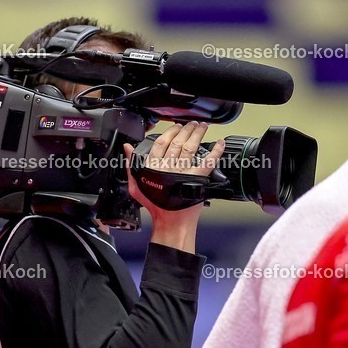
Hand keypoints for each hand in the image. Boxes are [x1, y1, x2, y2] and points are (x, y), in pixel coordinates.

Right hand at [123, 121, 223, 252]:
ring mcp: (183, 172)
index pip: (162, 143)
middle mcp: (169, 168)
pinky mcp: (197, 179)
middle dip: (186, 130)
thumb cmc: (156, 206)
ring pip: (191, 147)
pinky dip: (215, 151)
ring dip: (197, 134)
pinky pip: (208, 162)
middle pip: (178, 142)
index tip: (176, 127)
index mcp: (154, 167)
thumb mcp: (136, 186)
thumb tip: (127, 148)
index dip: (170, 132)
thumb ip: (132, 165)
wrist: (171, 223)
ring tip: (202, 127)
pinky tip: (220, 144)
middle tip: (191, 124)